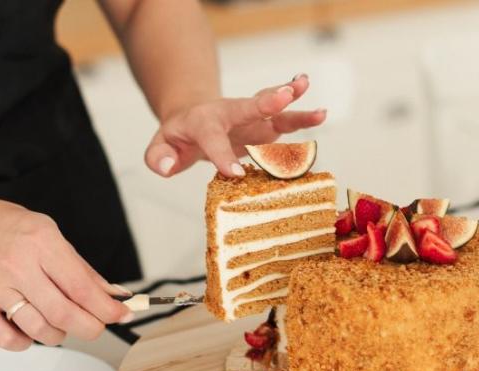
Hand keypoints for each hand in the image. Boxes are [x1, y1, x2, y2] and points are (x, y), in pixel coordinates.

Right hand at [0, 197, 132, 350]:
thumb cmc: (8, 228)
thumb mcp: (51, 235)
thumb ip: (82, 269)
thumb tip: (114, 295)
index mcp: (41, 242)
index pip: (81, 287)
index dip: (106, 308)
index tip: (121, 315)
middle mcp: (17, 265)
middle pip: (63, 314)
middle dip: (90, 328)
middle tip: (96, 327)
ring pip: (38, 330)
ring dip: (59, 335)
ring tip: (60, 323)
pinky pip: (7, 340)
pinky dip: (26, 342)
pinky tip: (30, 329)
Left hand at [145, 74, 325, 177]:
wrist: (194, 118)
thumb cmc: (179, 138)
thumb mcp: (160, 148)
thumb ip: (158, 158)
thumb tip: (167, 167)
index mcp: (202, 122)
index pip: (212, 138)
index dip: (221, 155)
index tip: (233, 173)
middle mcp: (228, 114)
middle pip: (246, 106)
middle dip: (265, 102)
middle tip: (284, 96)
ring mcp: (249, 118)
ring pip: (270, 107)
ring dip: (290, 99)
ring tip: (306, 88)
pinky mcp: (264, 125)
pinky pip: (284, 120)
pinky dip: (302, 116)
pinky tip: (320, 112)